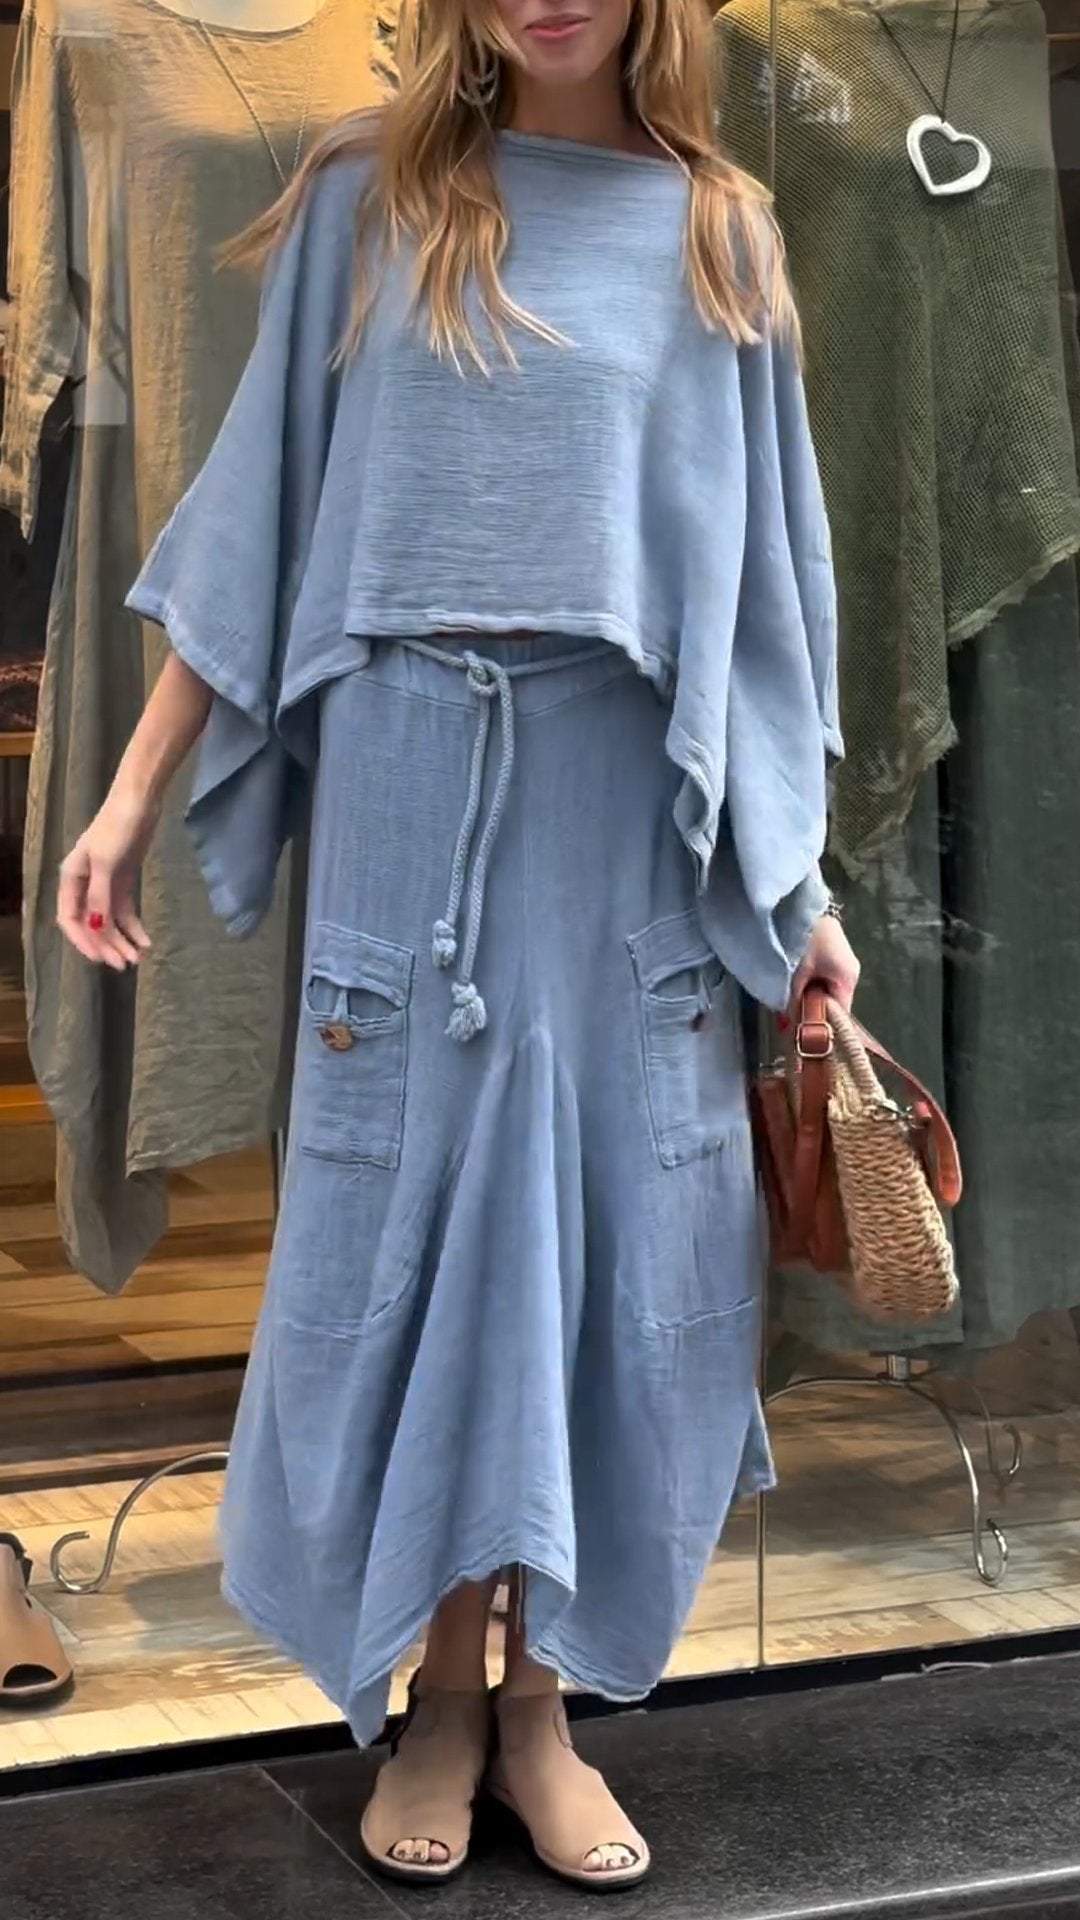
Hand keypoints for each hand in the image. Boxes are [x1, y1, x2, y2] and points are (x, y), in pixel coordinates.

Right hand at [57, 790, 158, 970]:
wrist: (139, 801)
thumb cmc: (117, 827)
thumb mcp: (107, 863)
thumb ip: (100, 896)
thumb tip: (97, 928)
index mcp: (71, 879)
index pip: (70, 920)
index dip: (84, 942)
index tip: (101, 959)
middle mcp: (84, 884)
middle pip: (92, 924)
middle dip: (107, 945)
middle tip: (125, 965)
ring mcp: (105, 883)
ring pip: (109, 921)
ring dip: (122, 940)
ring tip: (139, 957)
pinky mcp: (124, 880)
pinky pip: (125, 911)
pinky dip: (134, 927)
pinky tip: (146, 941)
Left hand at [790, 912, 860, 1016]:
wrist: (798, 903)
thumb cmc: (802, 940)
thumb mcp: (795, 974)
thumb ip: (794, 1002)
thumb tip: (789, 1025)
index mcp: (847, 978)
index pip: (841, 1013)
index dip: (823, 1026)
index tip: (805, 1036)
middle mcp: (850, 971)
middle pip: (834, 1001)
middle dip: (813, 1010)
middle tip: (789, 1018)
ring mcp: (843, 959)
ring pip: (827, 988)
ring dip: (809, 995)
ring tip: (788, 1000)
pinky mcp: (832, 950)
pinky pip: (823, 974)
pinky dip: (810, 981)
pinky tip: (793, 982)